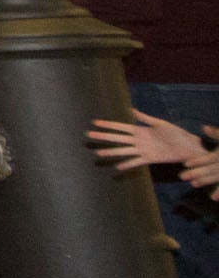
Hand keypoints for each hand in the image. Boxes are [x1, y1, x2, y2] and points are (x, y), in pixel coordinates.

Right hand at [89, 109, 214, 171]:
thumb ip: (145, 118)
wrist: (187, 146)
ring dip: (111, 151)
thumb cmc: (175, 133)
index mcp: (139, 130)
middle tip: (89, 136)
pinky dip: (127, 164)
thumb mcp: (160, 123)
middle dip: (103, 137)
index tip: (94, 122)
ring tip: (98, 153)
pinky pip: (135, 162)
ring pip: (122, 150)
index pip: (120, 127)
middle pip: (117, 138)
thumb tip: (131, 109)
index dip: (108, 125)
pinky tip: (117, 167)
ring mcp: (142, 150)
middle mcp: (138, 140)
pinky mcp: (148, 159)